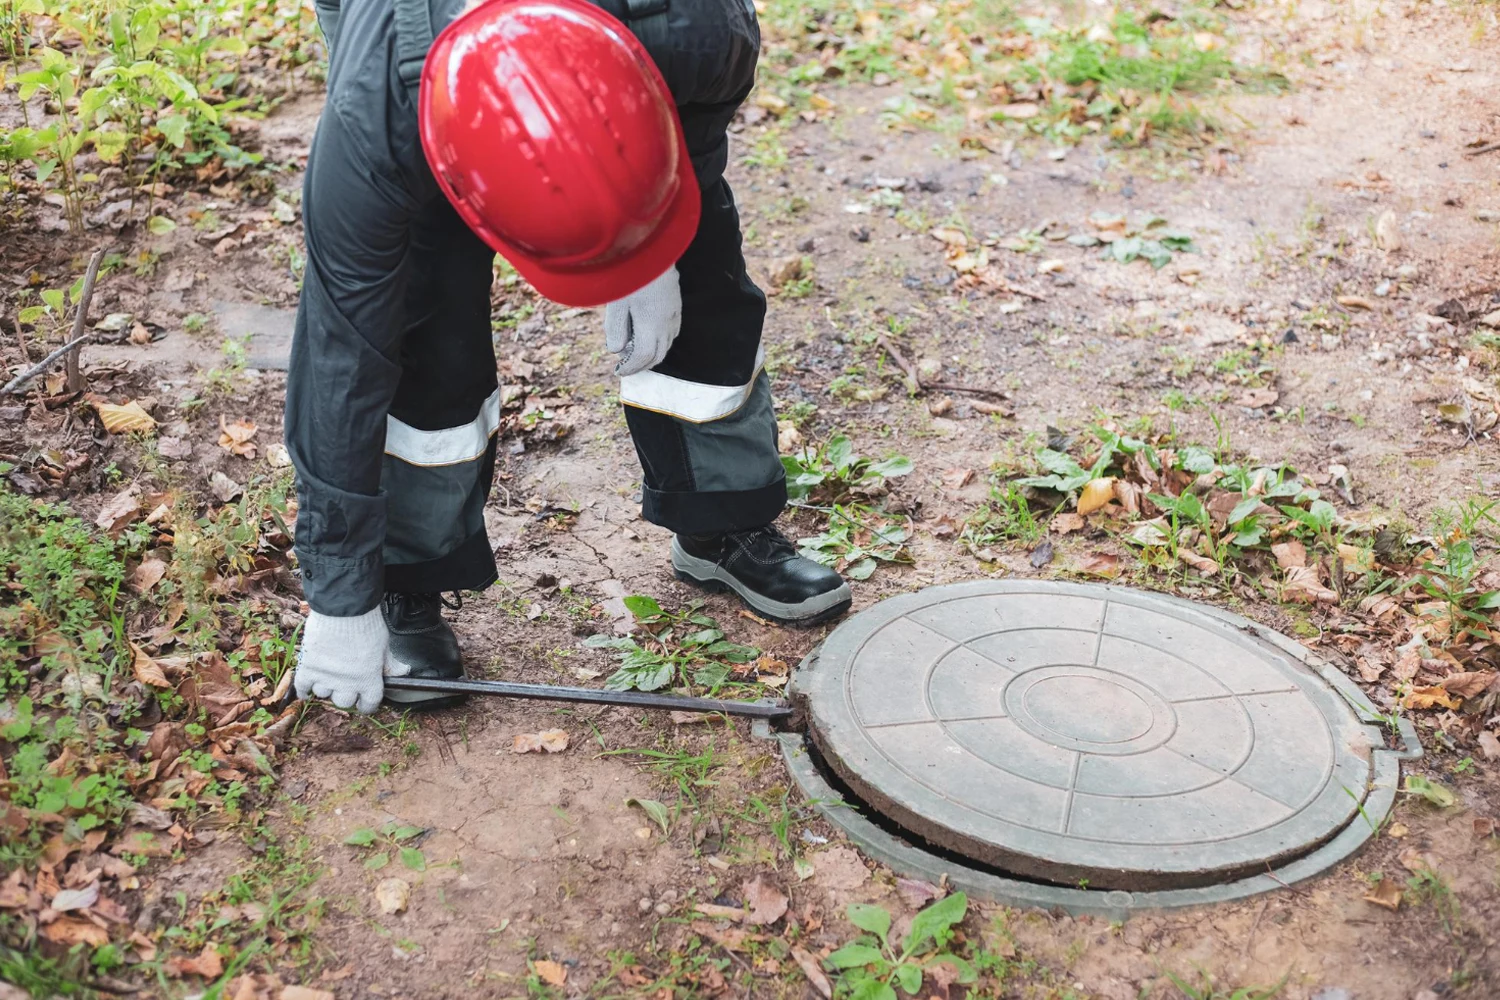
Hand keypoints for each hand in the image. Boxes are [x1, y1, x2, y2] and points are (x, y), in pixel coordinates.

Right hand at [292, 607, 408, 713]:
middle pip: (344, 702)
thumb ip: (390, 663)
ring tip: (328, 675)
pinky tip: (306, 688)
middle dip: (346, 694)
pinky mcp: (308, 668)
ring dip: (326, 686)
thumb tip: (403, 672)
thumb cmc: (367, 625)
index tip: (364, 701)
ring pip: (323, 694)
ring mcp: (326, 677)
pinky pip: (302, 686)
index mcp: (369, 680)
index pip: (369, 704)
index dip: (367, 704)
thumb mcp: (384, 645)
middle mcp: (347, 684)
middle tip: (345, 683)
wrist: (343, 610)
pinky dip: (304, 689)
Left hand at [604, 266, 680, 376]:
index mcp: (651, 325)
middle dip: (642, 365)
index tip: (619, 371)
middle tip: (627, 367)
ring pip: (668, 344)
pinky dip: (661, 341)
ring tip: (636, 353)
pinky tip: (649, 335)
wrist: (652, 248)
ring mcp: (675, 314)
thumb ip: (616, 330)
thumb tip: (617, 350)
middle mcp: (667, 323)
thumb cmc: (630, 274)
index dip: (631, 368)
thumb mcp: (616, 304)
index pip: (644, 357)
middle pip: (658, 355)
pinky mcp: (676, 304)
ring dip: (652, 354)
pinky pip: (672, 331)